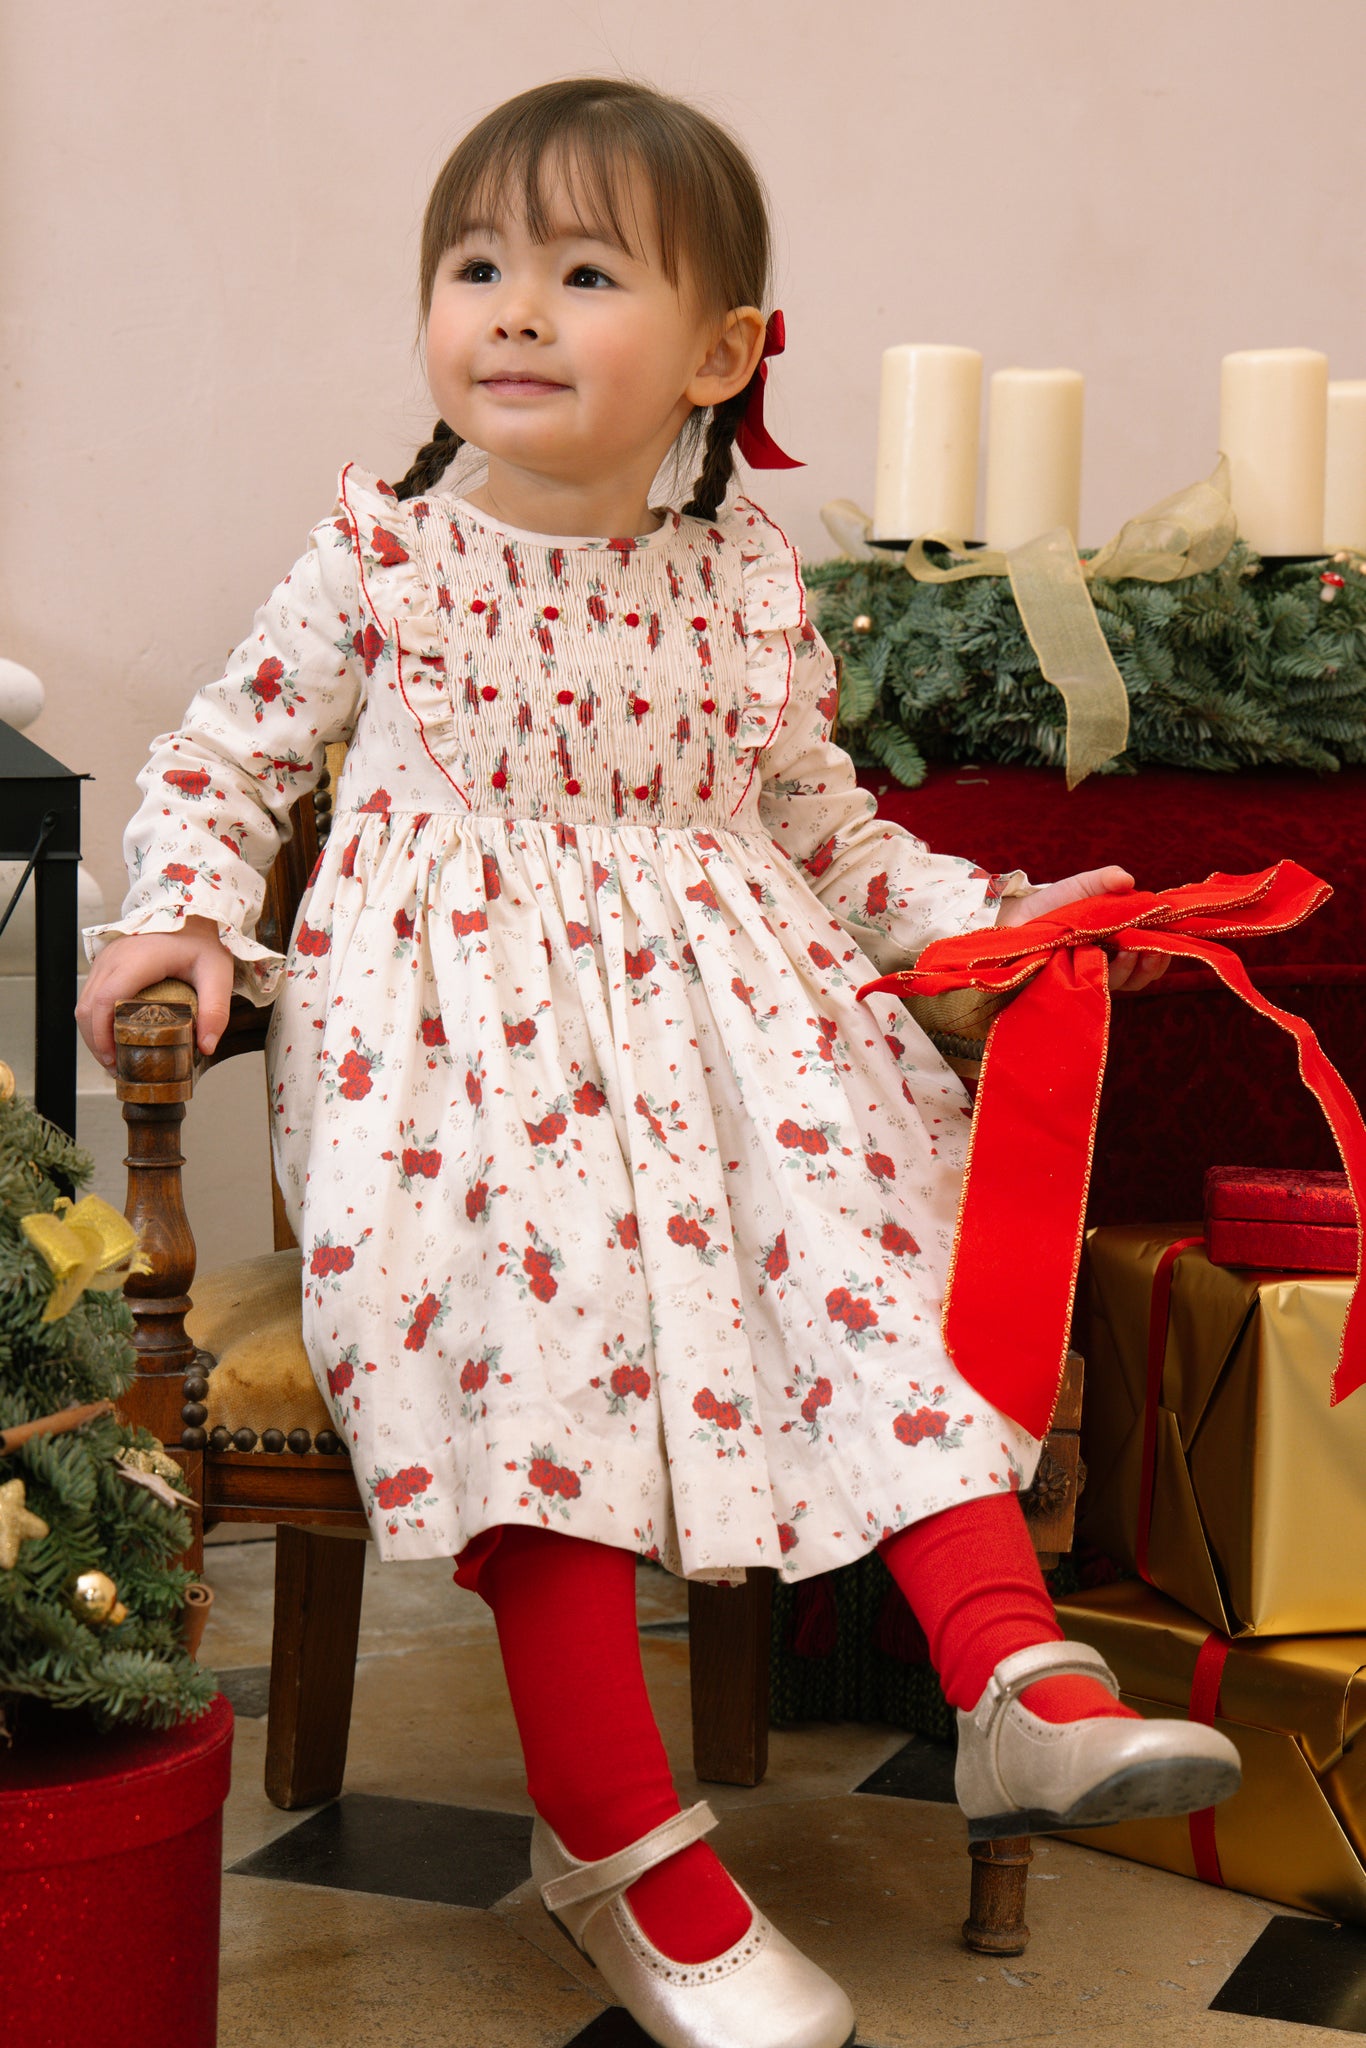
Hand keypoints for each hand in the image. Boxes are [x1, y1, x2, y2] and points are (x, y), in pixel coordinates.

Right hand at [76, 916, 233, 1069]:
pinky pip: (90, 995)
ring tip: (114, 1057)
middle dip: (97, 1042)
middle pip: (87, 1007)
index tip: (115, 1058)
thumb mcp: (218, 973)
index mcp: (138, 959)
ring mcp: (107, 959)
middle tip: (116, 1067)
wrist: (193, 911)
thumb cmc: (203, 939)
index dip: (103, 1034)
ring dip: (93, 1033)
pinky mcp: (107, 963)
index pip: (105, 1000)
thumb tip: (206, 1046)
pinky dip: (96, 1019)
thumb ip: (216, 1009)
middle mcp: (114, 958)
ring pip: (84, 1003)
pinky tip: (111, 1036)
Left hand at [995, 864, 1168, 993]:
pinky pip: (1091, 986)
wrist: (1015, 917)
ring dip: (1129, 968)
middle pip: (1140, 976)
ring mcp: (1088, 975)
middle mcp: (1107, 963)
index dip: (1163, 952)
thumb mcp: (1083, 886)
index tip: (1169, 939)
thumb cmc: (1054, 903)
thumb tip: (1129, 879)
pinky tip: (1100, 958)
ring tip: (1128, 951)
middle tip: (1153, 950)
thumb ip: (1106, 880)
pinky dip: (1099, 974)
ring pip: (1120, 983)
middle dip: (1152, 965)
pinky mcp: (1069, 983)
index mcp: (1118, 942)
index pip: (1150, 955)